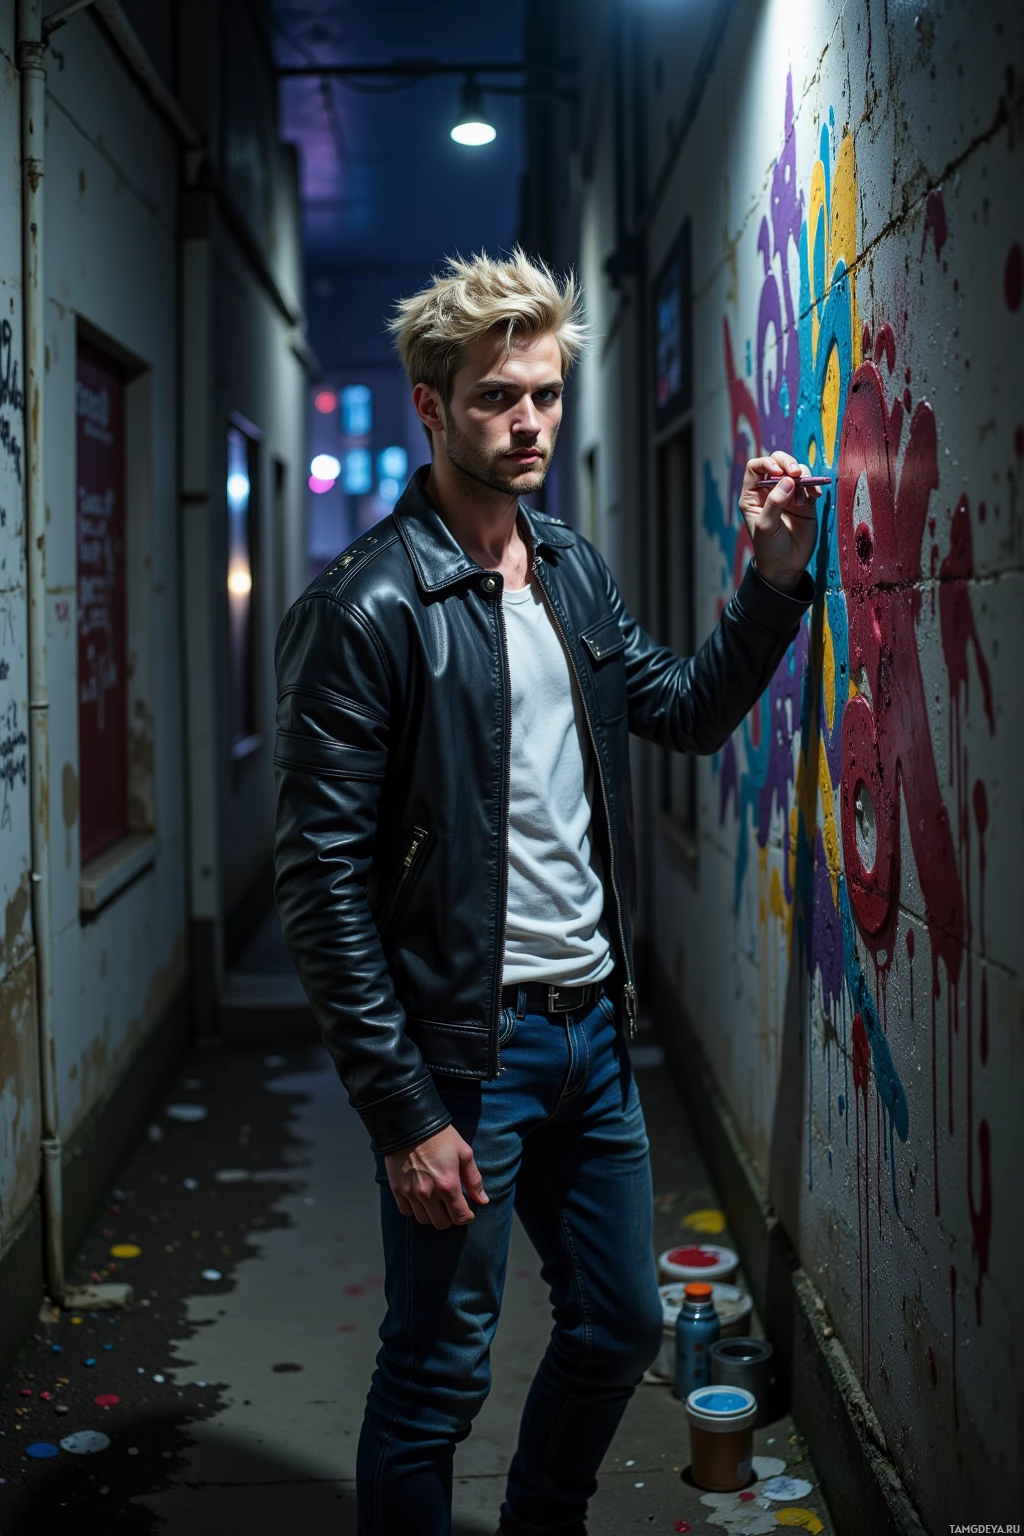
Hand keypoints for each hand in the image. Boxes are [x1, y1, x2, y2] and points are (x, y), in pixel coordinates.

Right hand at [384, 1124, 488, 1229]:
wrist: (411, 1123)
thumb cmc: (440, 1136)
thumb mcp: (464, 1153)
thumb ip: (474, 1180)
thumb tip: (483, 1200)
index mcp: (448, 1185)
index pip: (460, 1217)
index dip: (467, 1217)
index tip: (467, 1211)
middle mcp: (428, 1193)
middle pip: (442, 1223)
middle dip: (451, 1218)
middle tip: (452, 1207)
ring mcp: (411, 1193)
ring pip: (424, 1220)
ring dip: (433, 1215)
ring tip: (437, 1203)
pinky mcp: (397, 1189)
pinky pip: (406, 1211)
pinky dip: (414, 1210)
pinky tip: (420, 1199)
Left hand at [739, 451, 820, 592]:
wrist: (786, 566)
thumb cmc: (769, 547)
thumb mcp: (766, 525)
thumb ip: (775, 502)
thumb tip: (788, 480)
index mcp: (753, 495)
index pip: (756, 467)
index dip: (766, 463)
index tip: (778, 472)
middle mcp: (770, 491)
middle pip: (778, 463)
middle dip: (788, 463)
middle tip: (796, 473)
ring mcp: (788, 494)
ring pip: (797, 471)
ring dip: (803, 477)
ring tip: (804, 497)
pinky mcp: (804, 502)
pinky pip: (810, 485)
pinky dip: (814, 486)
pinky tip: (815, 496)